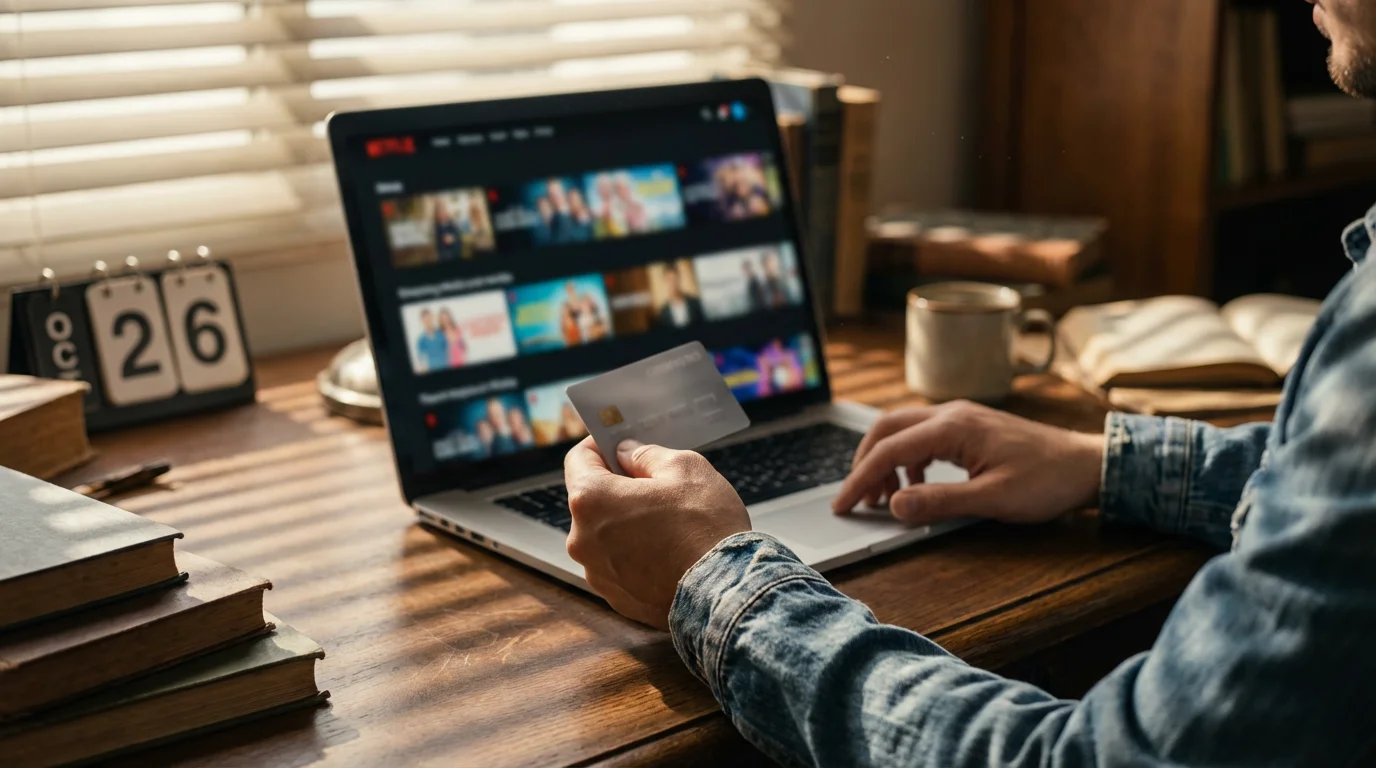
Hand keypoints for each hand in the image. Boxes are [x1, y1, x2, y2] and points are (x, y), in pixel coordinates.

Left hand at [563, 437, 749, 629]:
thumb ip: (646, 455)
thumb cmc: (706, 526)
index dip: (600, 447)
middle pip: (591, 500)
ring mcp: (597, 573)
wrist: (726, 591)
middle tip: (653, 484)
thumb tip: (627, 454)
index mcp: (591, 500)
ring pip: (605, 534)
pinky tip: (667, 552)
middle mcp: (582, 539)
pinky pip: (618, 565)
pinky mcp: (616, 597)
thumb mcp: (685, 468)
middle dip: (617, 488)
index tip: (619, 445)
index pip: (579, 459)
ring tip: (666, 524)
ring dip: (626, 524)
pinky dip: (635, 555)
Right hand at [832, 401, 1103, 525]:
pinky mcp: (968, 426)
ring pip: (903, 430)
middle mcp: (950, 413)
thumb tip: (894, 505)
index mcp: (952, 428)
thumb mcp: (992, 499)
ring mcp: (959, 416)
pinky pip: (922, 435)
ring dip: (885, 461)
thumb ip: (939, 501)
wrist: (1086, 464)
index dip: (860, 479)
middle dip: (864, 463)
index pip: (888, 449)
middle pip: (886, 429)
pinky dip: (907, 459)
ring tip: (886, 498)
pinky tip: (916, 486)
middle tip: (856, 499)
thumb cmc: (1046, 481)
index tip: (843, 505)